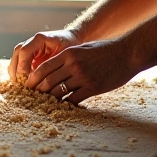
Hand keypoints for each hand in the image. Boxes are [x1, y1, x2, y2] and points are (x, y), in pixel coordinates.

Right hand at [8, 29, 80, 81]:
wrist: (72, 39)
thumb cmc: (71, 46)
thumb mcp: (66, 54)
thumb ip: (54, 64)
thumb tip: (45, 80)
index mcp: (39, 39)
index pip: (24, 51)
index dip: (22, 65)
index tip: (25, 79)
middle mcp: (31, 42)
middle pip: (17, 55)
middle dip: (16, 70)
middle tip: (20, 85)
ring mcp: (29, 48)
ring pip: (15, 59)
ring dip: (15, 73)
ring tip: (20, 86)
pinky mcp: (29, 56)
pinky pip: (19, 64)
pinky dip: (19, 74)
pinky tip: (24, 84)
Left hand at [24, 38, 140, 103]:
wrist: (128, 53)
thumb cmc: (105, 50)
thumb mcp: (83, 48)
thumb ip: (68, 57)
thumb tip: (53, 68)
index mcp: (68, 54)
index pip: (43, 68)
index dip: (33, 79)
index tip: (28, 87)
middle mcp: (73, 65)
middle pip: (47, 82)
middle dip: (38, 92)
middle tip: (32, 99)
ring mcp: (82, 77)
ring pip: (59, 92)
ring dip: (50, 100)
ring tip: (45, 105)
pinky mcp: (92, 88)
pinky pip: (74, 100)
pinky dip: (66, 105)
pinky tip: (63, 108)